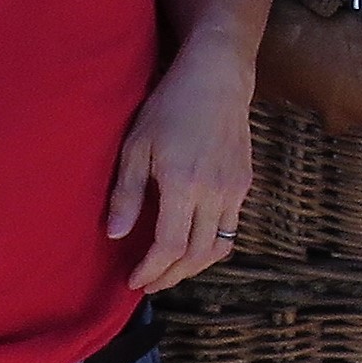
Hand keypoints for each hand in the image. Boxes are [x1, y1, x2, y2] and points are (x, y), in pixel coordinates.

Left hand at [105, 46, 257, 292]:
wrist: (216, 79)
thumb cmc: (169, 107)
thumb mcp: (136, 146)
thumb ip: (127, 194)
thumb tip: (116, 235)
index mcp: (183, 184)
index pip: (169, 247)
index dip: (150, 270)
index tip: (133, 280)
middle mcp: (214, 192)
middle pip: (195, 255)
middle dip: (170, 276)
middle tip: (149, 283)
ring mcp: (235, 189)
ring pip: (218, 247)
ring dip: (193, 267)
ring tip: (169, 271)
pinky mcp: (245, 184)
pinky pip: (231, 228)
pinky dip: (211, 246)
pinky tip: (191, 243)